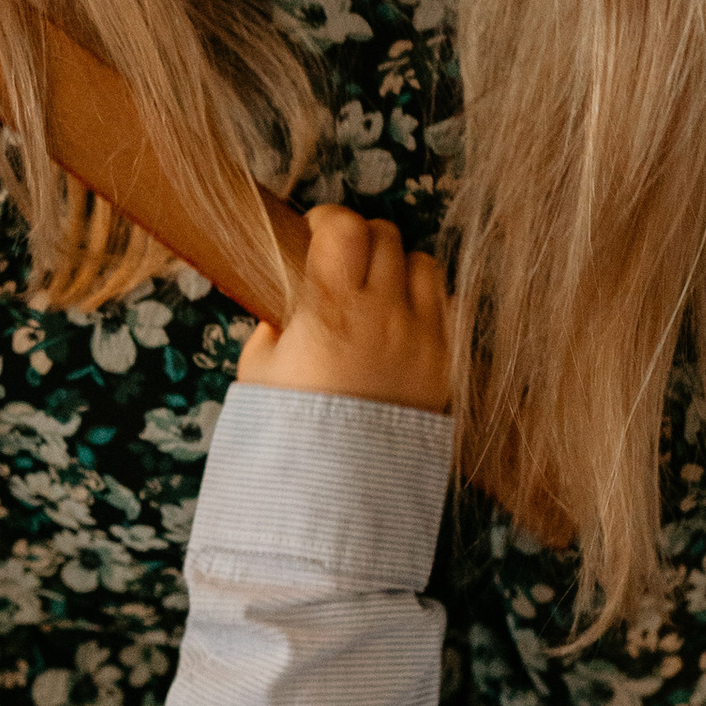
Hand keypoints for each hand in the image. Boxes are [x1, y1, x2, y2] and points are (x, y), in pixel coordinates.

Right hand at [240, 201, 450, 412]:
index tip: (316, 231)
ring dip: (398, 266)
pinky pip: (446, 305)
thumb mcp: (259, 374)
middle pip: (385, 236)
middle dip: (362, 240)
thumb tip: (282, 317)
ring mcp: (420, 336)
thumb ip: (271, 332)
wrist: (338, 485)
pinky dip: (425, 302)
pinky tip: (404, 320)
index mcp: (329, 308)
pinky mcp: (444, 361)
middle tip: (345, 261)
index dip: (328, 220)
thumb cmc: (288, 431)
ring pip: (422, 263)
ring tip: (379, 289)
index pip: (343, 227)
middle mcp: (381, 313)